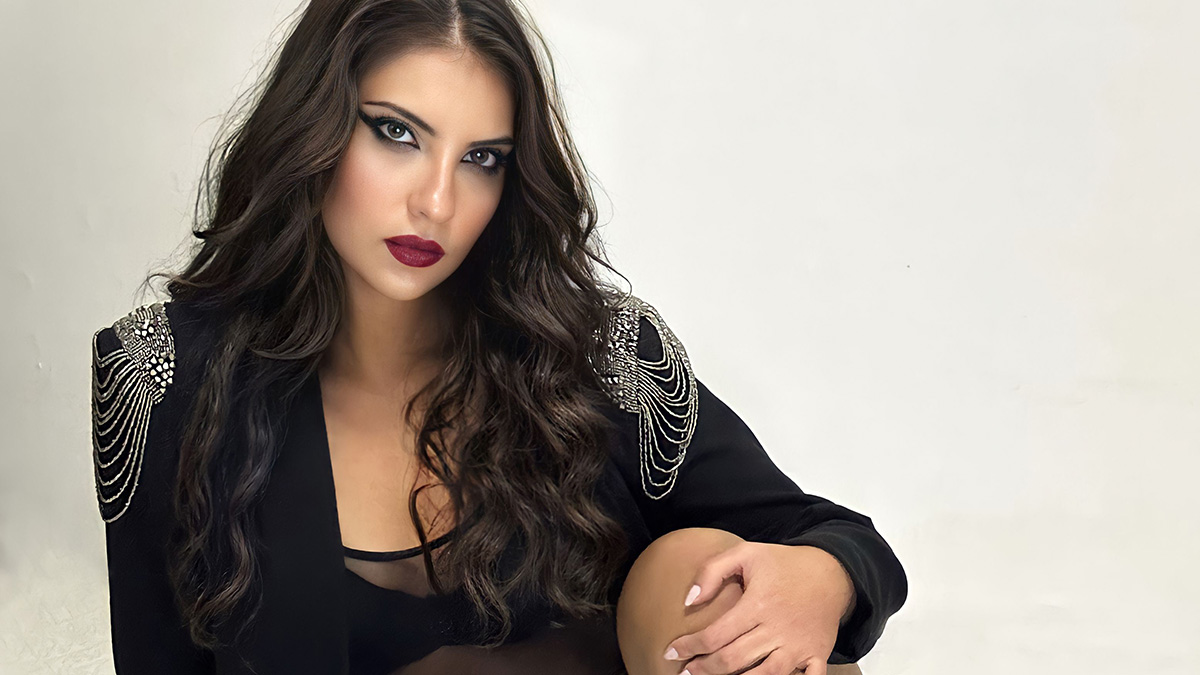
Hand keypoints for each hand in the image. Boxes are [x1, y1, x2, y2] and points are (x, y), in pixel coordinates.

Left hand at [661, 542, 855, 674]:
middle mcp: (778, 628)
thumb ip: (712, 571)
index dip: (689, 647)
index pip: (715, 635)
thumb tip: (689, 601)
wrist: (832, 571)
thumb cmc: (784, 563)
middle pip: (733, 660)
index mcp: (758, 604)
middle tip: (686, 673)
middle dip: (704, 670)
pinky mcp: (817, 655)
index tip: (671, 653)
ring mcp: (799, 645)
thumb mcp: (745, 553)